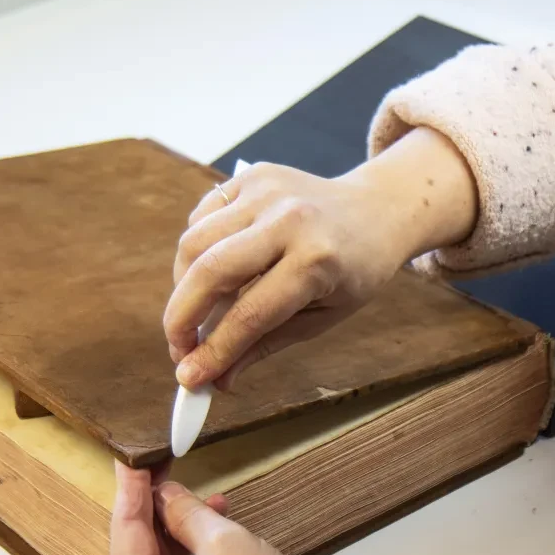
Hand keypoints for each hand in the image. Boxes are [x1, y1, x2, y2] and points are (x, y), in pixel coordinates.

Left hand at [110, 463, 461, 554]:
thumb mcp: (225, 543)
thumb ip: (187, 514)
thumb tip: (167, 497)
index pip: (126, 534)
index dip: (133, 491)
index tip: (132, 462)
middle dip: (157, 513)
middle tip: (164, 473)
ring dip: (180, 537)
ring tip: (204, 503)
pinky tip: (212, 539)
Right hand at [165, 129, 478, 388]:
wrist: (376, 210)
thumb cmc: (354, 271)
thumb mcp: (322, 317)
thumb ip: (265, 345)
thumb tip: (216, 378)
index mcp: (317, 261)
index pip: (249, 315)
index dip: (213, 351)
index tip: (190, 378)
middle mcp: (288, 219)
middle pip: (209, 271)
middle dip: (181, 319)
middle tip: (179, 349)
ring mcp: (266, 191)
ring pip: (194, 242)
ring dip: (182, 286)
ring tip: (196, 313)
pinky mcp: (250, 175)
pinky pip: (201, 217)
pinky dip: (195, 251)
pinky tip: (211, 272)